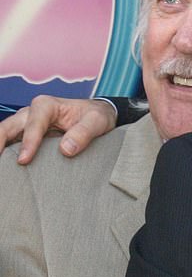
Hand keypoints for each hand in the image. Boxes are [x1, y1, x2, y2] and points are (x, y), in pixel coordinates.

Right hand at [0, 95, 116, 160]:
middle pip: (8, 127)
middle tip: (0, 164)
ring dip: (1, 149)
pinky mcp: (27, 136)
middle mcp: (31, 113)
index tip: (24, 160)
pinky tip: (6, 169)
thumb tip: (65, 149)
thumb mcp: (97, 122)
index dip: (28, 142)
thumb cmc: (95, 117)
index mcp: (46, 105)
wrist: (96, 117)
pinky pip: (12, 144)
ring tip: (2, 170)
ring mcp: (27, 125)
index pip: (33, 124)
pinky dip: (7, 154)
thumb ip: (83, 133)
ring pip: (6, 135)